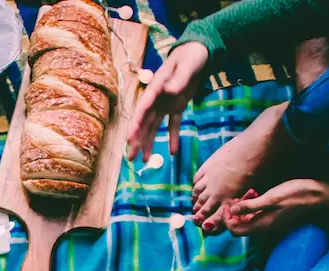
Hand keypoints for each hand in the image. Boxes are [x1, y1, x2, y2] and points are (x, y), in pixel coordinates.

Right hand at [127, 42, 208, 160]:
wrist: (199, 51)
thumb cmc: (191, 55)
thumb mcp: (187, 65)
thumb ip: (179, 78)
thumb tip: (170, 90)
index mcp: (156, 88)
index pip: (142, 109)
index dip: (135, 124)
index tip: (129, 138)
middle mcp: (157, 99)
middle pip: (144, 122)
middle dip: (137, 140)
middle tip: (131, 158)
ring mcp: (165, 104)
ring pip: (153, 127)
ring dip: (149, 143)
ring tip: (144, 162)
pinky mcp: (176, 106)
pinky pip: (173, 125)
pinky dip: (173, 138)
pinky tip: (173, 153)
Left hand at [223, 179, 328, 235]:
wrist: (317, 193)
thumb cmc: (295, 195)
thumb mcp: (270, 199)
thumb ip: (250, 206)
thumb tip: (232, 210)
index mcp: (261, 226)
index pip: (234, 230)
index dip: (227, 219)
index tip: (227, 204)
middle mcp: (263, 226)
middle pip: (238, 225)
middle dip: (233, 212)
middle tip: (235, 197)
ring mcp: (267, 220)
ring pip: (246, 218)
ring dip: (242, 207)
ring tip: (247, 193)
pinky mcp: (271, 213)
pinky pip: (254, 213)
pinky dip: (250, 204)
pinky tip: (254, 193)